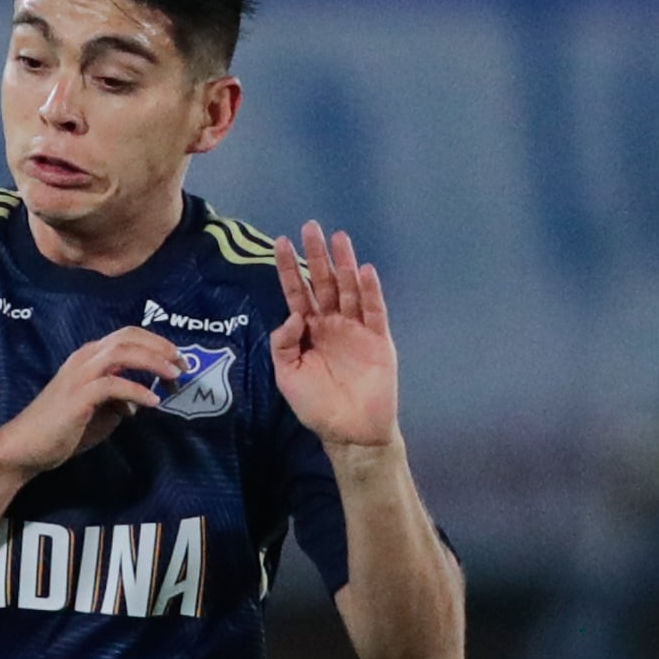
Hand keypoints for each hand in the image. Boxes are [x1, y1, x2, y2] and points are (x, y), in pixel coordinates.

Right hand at [0, 325, 181, 474]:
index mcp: (87, 357)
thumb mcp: (97, 411)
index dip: (157, 343)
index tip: (177, 360)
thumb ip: (118, 400)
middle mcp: (84, 358)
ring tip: (174, 376)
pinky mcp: (78, 396)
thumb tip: (141, 401)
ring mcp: (79, 375)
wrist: (24, 448)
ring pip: (123, 352)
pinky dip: (138, 391)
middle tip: (183, 365)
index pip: (127, 336)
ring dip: (154, 362)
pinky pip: (114, 385)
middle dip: (162, 347)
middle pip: (129, 337)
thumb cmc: (58, 430)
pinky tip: (153, 402)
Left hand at [271, 219, 399, 451]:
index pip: (295, 293)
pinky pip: (374, 311)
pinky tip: (364, 272)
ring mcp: (356, 330)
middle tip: (311, 226)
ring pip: (349, 290)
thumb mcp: (287, 376)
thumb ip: (283, 344)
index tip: (280, 242)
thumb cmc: (315, 406)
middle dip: (317, 256)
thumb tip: (292, 314)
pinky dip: (370, 291)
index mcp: (307, 331)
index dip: (288, 268)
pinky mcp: (378, 340)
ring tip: (339, 238)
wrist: (349, 431)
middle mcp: (331, 324)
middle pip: (323, 283)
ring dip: (344, 264)